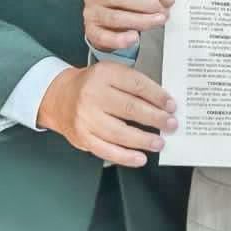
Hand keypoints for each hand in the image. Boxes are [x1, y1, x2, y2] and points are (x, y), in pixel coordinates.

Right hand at [38, 61, 176, 166]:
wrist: (59, 97)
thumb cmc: (91, 86)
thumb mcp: (110, 73)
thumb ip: (133, 84)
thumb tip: (163, 103)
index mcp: (104, 74)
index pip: (137, 85)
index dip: (157, 96)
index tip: (172, 105)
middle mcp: (93, 95)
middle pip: (131, 108)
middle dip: (156, 119)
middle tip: (171, 125)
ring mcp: (86, 118)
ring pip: (120, 132)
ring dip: (144, 140)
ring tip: (160, 143)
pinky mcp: (82, 137)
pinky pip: (107, 150)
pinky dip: (126, 156)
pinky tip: (140, 157)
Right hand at [85, 0, 172, 52]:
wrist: (104, 25)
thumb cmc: (120, 5)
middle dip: (148, 4)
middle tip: (164, 11)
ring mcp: (92, 12)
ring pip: (117, 17)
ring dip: (141, 20)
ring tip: (157, 21)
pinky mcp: (91, 31)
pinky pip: (105, 36)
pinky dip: (121, 39)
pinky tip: (134, 37)